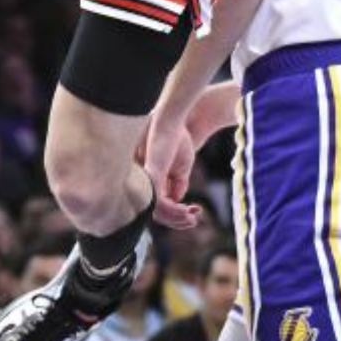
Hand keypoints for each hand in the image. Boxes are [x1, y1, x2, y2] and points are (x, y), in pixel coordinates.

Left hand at [142, 112, 202, 229]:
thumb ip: (177, 184)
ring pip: (158, 211)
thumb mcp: (181, 167)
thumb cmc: (178, 138)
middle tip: (194, 220)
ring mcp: (147, 181)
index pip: (158, 205)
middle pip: (157, 212)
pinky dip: (174, 211)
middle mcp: (145, 182)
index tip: (194, 211)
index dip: (175, 213)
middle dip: (177, 220)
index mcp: (150, 179)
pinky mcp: (152, 177)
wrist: (177, 120)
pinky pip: (160, 203)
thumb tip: (177, 202)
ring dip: (177, 218)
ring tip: (193, 218)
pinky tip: (187, 211)